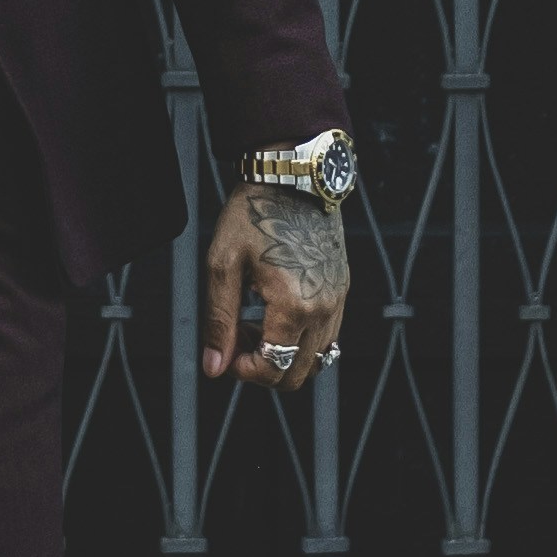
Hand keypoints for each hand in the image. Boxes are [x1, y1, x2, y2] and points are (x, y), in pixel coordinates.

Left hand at [202, 181, 348, 394]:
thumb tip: (214, 367)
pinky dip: (299, 340)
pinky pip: (326, 338)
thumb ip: (219, 322)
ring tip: (255, 324)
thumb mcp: (223, 266)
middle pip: (295, 375)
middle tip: (237, 337)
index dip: (241, 370)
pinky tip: (274, 313)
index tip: (224, 350)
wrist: (292, 181)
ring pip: (314, 361)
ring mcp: (337, 302)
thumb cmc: (253, 216)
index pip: (271, 369)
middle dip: (261, 367)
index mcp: (294, 306)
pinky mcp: (342, 292)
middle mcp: (324, 310)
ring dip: (282, 356)